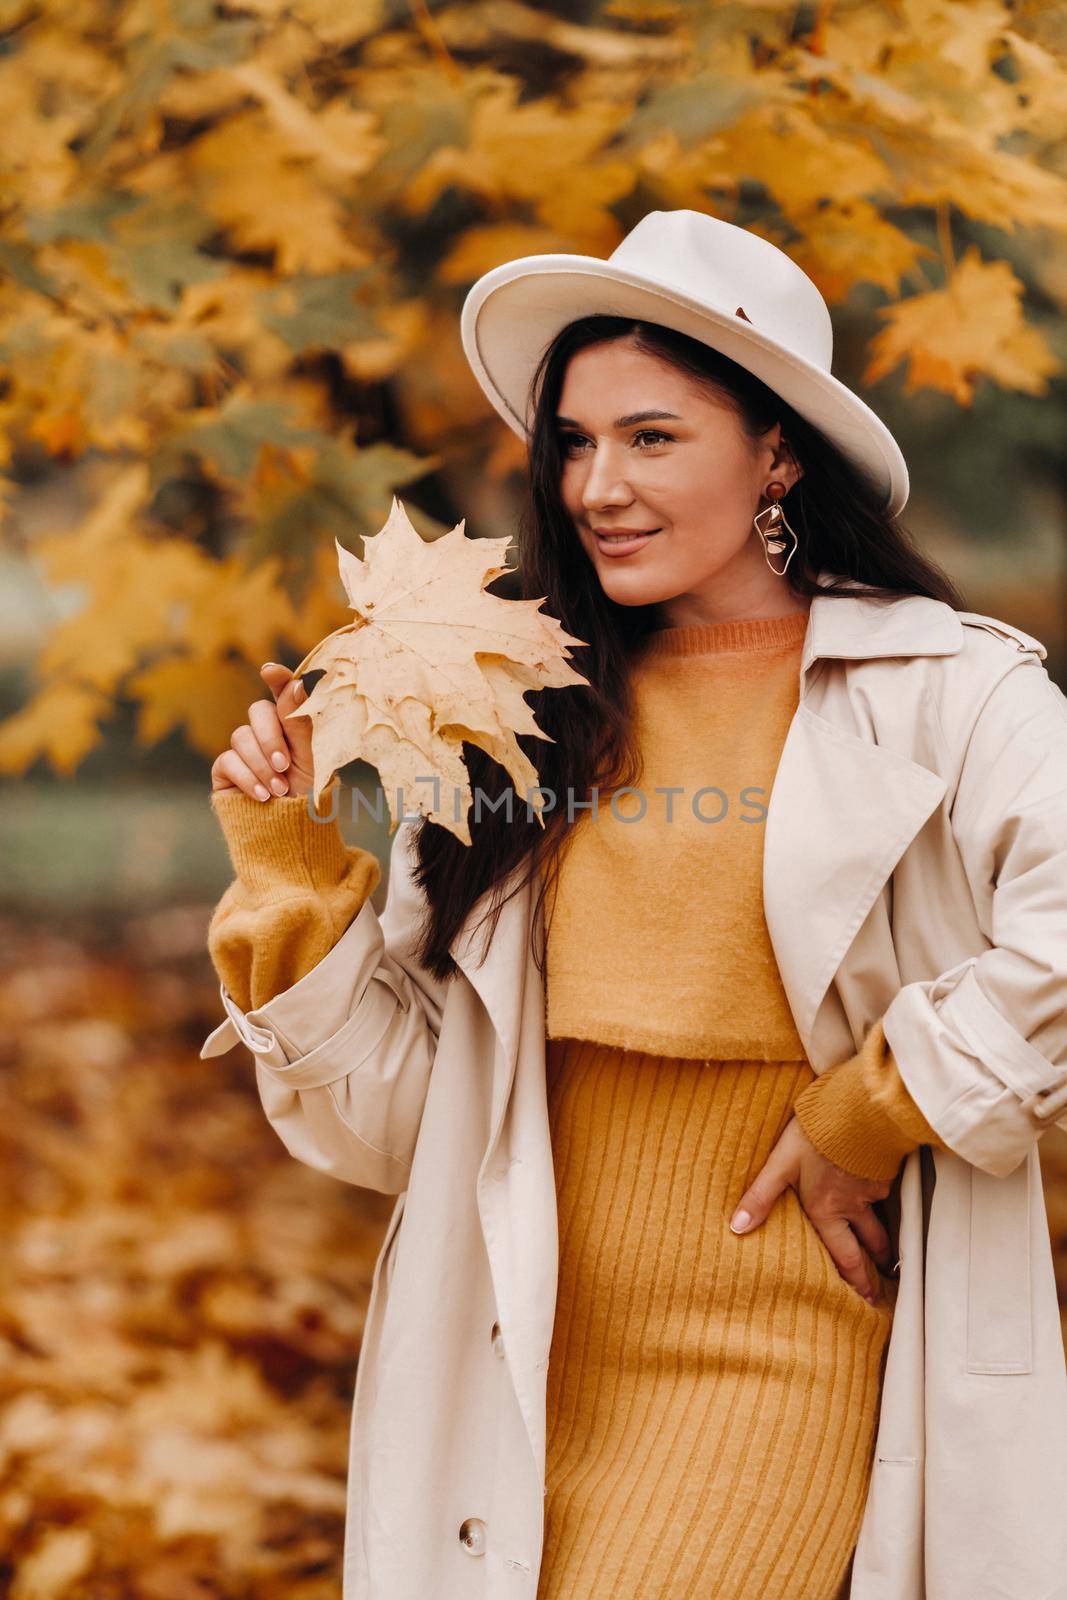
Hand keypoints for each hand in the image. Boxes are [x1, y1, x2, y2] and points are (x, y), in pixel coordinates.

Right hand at [210, 662, 315, 801]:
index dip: (277, 679)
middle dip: (271, 738)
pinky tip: (263, 796)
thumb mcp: (311, 760)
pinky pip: (228, 761)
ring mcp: (244, 751)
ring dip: (262, 765)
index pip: (283, 693)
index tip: (270, 670)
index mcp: (292, 725)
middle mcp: (266, 733)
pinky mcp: (225, 770)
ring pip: (241, 737)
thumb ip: (301, 723)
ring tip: (280, 790)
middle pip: (257, 712)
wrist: (291, 834)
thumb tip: (296, 684)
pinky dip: (248, 778)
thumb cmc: (307, 796)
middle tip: (284, 765)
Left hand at [729, 1116, 894, 1304]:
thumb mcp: (780, 1165)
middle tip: (880, 1290)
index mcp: (826, 1210)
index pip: (843, 1256)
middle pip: (869, 1245)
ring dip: (884, 1240)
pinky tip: (877, 1192)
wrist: (856, 1110)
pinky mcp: (884, 1170)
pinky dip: (882, 1199)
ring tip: (886, 1255)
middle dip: (874, 1268)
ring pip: (879, 1220)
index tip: (865, 1299)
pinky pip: (883, 1191)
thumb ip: (760, 1196)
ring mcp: (871, 1189)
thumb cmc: (814, 1136)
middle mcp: (851, 1207)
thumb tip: (736, 1228)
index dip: (854, 1279)